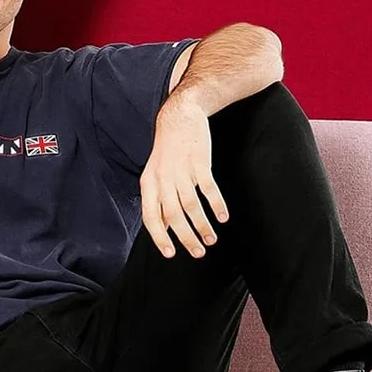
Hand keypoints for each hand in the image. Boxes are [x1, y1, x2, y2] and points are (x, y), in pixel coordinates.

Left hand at [139, 91, 228, 258]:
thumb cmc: (168, 152)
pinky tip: (223, 217)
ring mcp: (181, 169)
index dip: (160, 237)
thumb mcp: (155, 174)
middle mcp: (162, 178)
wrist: (179, 116)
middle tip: (198, 252)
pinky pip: (208, 188)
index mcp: (149, 183)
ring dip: (202, 225)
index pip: (151, 216)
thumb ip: (158, 200)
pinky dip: (216, 204)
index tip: (171, 254)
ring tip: (211, 239)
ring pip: (191, 204)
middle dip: (186, 237)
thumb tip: (163, 229)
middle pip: (173, 214)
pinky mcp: (199, 161)